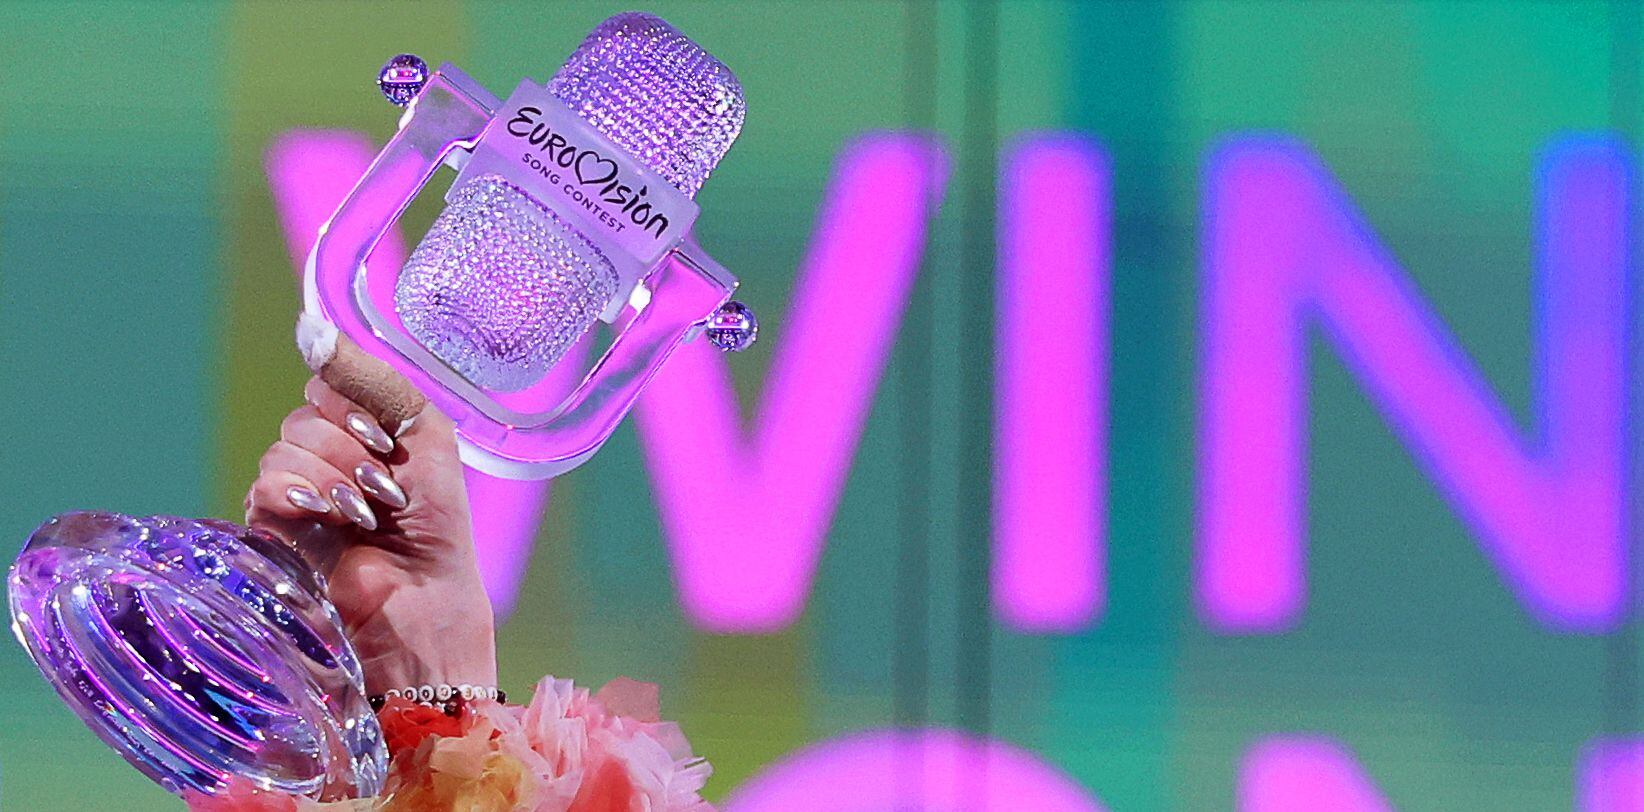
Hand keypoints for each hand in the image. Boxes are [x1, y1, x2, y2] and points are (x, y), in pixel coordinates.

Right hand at [244, 377, 495, 693]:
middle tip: (385, 491)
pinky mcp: (271, 529)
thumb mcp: (421, 433)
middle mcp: (322, 457)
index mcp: (360, 430)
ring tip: (368, 515)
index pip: (328, 381)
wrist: (424, 599)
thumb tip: (308, 326)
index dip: (357, 404)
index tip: (388, 439)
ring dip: (337, 477)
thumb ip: (371, 378)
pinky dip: (305, 496)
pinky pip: (268, 482)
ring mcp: (293, 493)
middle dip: (354, 448)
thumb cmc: (435, 525)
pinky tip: (333, 521)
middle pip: (307, 413)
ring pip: (286, 445)